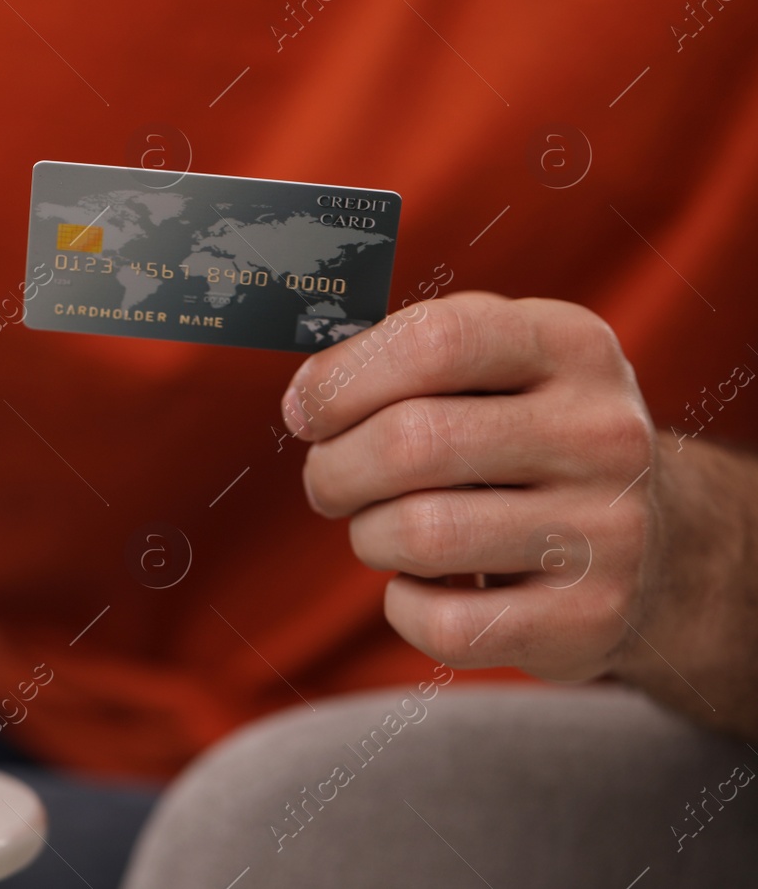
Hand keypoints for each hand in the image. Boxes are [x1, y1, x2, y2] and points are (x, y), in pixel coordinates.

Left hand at [281, 291, 657, 682]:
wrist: (660, 546)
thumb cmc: (527, 440)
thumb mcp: (498, 367)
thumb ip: (403, 359)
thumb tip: (305, 402)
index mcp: (570, 345)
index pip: (435, 341)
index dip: (342, 379)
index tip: (305, 411)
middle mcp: (602, 434)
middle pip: (413, 441)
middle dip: (334, 468)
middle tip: (329, 481)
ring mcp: (607, 532)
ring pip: (420, 534)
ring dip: (368, 535)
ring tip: (384, 529)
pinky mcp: (589, 619)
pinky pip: (444, 623)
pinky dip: (402, 607)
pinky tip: (422, 586)